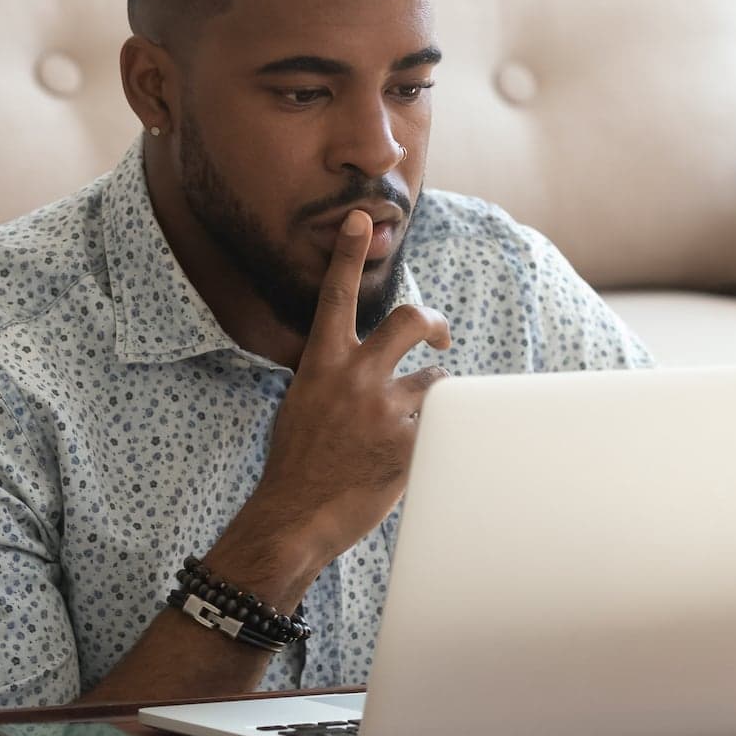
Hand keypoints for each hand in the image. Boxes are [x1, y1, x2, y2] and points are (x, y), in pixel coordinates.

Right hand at [243, 209, 451, 566]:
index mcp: (322, 365)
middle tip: (439, 337)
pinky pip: (441, 428)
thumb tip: (364, 369)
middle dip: (433, 322)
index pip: (336, 296)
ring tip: (414, 430)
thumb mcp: (303, 406)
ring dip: (432, 403)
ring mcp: (384, 409)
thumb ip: (334, 379)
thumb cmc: (297, 466)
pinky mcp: (409, 444)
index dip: (348, 254)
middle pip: (410, 320)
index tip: (360, 218)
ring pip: (435, 385)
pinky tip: (410, 463)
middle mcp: (355, 378)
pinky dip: (434, 442)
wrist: (294, 517)